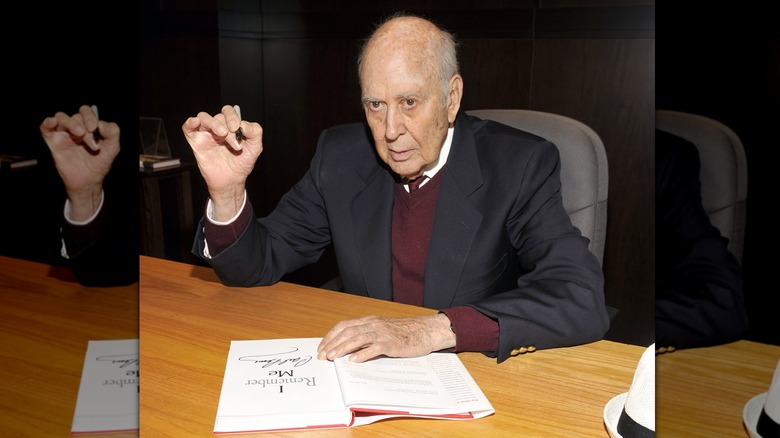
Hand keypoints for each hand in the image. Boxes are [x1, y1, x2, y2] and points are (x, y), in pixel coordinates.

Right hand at [39, 105, 118, 220]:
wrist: (89, 180)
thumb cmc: (99, 162)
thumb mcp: (113, 147)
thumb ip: (113, 132)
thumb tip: (101, 123)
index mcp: (88, 126)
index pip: (86, 111)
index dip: (90, 116)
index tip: (95, 129)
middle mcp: (75, 128)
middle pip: (76, 116)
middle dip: (84, 126)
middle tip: (91, 142)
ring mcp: (63, 134)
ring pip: (61, 117)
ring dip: (70, 123)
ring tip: (79, 134)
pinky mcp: (53, 142)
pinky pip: (45, 127)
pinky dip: (48, 122)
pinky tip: (53, 122)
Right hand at [182, 105, 263, 220]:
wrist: (231, 180)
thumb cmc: (241, 163)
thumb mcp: (255, 147)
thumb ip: (255, 132)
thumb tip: (244, 124)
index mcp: (230, 126)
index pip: (229, 112)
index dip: (233, 116)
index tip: (238, 128)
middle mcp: (217, 128)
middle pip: (218, 116)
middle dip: (228, 125)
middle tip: (235, 141)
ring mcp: (206, 134)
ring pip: (204, 117)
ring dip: (214, 123)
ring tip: (222, 134)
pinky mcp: (196, 142)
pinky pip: (188, 128)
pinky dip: (190, 122)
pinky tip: (195, 122)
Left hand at [317, 314, 455, 362]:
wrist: (426, 331)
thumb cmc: (405, 333)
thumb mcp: (383, 330)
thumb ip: (367, 336)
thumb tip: (349, 349)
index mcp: (370, 321)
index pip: (344, 326)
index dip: (331, 336)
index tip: (322, 347)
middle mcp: (374, 325)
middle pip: (348, 332)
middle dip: (332, 344)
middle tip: (323, 356)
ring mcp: (383, 333)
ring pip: (357, 339)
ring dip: (343, 348)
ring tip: (333, 357)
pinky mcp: (392, 343)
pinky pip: (374, 348)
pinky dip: (363, 354)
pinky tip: (354, 360)